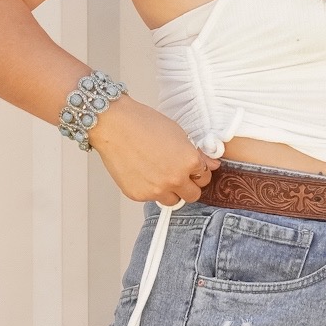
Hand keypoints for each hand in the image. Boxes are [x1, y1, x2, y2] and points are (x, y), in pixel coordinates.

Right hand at [87, 96, 218, 203]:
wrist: (114, 125)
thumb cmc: (144, 123)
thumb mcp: (178, 134)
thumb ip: (197, 154)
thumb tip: (211, 165)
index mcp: (189, 162)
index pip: (204, 178)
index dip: (197, 173)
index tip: (191, 170)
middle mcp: (175, 179)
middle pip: (192, 195)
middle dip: (187, 186)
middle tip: (177, 175)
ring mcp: (156, 190)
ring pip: (172, 201)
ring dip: (170, 191)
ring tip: (158, 174)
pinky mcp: (139, 195)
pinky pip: (150, 198)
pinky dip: (149, 189)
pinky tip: (142, 172)